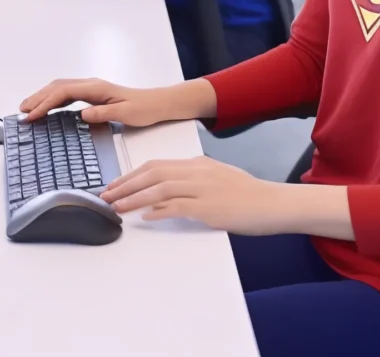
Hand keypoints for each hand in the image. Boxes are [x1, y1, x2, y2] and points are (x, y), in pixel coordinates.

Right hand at [19, 77, 215, 127]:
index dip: (45, 104)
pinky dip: (53, 99)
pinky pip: (67, 93)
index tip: (32, 116)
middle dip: (38, 98)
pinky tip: (48, 108)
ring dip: (43, 97)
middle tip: (22, 112)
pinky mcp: (93, 94)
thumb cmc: (144, 108)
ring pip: (60, 88)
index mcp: (96, 88)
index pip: (63, 93)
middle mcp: (91, 84)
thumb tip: (82, 115)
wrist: (158, 103)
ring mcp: (91, 88)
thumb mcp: (126, 113)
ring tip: (28, 109)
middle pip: (56, 87)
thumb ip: (104, 113)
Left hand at [101, 156, 290, 232]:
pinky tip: (145, 217)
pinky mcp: (209, 207)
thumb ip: (195, 178)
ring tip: (117, 207)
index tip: (115, 183)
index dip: (131, 174)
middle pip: (152, 173)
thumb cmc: (248, 194)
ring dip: (134, 198)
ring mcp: (202, 188)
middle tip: (106, 195)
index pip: (156, 164)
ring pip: (159, 188)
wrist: (273, 203)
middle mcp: (196, 171)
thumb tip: (171, 188)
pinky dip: (158, 211)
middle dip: (125, 184)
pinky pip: (177, 207)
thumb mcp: (219, 176)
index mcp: (197, 163)